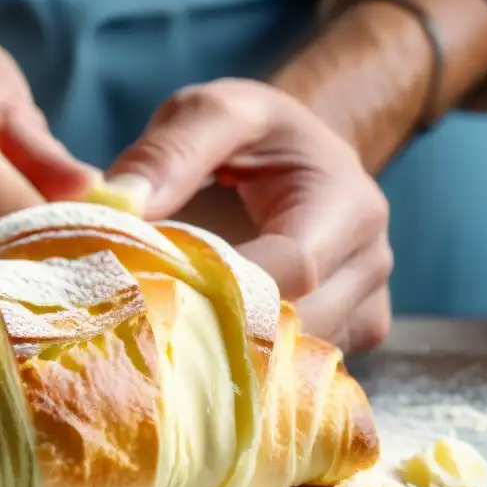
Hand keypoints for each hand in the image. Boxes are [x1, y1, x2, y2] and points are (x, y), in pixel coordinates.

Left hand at [106, 79, 392, 351]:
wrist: (301, 158)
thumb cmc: (257, 135)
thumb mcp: (213, 112)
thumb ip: (169, 150)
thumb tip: (119, 202)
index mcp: (349, 207)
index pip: (294, 270)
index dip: (223, 286)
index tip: (152, 287)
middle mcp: (367, 267)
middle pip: (294, 327)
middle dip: (216, 328)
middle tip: (142, 321)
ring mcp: (361, 311)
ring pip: (290, 362)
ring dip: (223, 353)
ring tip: (164, 330)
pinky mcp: (342, 341)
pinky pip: (290, 374)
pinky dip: (240, 365)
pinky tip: (196, 347)